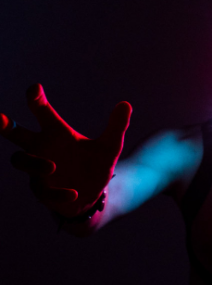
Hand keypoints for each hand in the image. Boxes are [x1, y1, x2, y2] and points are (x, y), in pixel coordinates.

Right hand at [0, 84, 131, 216]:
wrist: (96, 194)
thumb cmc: (97, 165)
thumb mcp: (110, 147)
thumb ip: (116, 127)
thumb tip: (126, 104)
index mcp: (55, 133)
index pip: (41, 111)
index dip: (35, 99)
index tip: (35, 89)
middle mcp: (42, 148)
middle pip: (15, 133)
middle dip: (4, 125)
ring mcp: (39, 170)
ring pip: (21, 161)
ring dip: (34, 163)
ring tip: (53, 166)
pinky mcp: (44, 191)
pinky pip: (44, 190)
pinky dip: (58, 192)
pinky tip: (73, 192)